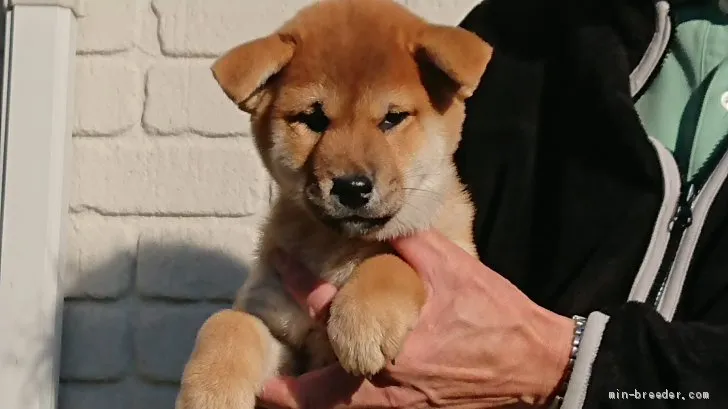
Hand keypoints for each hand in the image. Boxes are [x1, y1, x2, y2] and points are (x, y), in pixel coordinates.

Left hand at [258, 230, 574, 408]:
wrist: (532, 365)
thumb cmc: (494, 314)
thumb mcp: (453, 267)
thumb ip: (410, 245)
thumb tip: (378, 222)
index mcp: (393, 333)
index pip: (328, 305)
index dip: (298, 281)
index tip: (279, 262)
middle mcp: (388, 376)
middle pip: (319, 389)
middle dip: (286, 388)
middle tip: (261, 383)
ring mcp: (399, 404)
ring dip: (307, 405)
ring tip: (279, 401)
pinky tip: (331, 403)